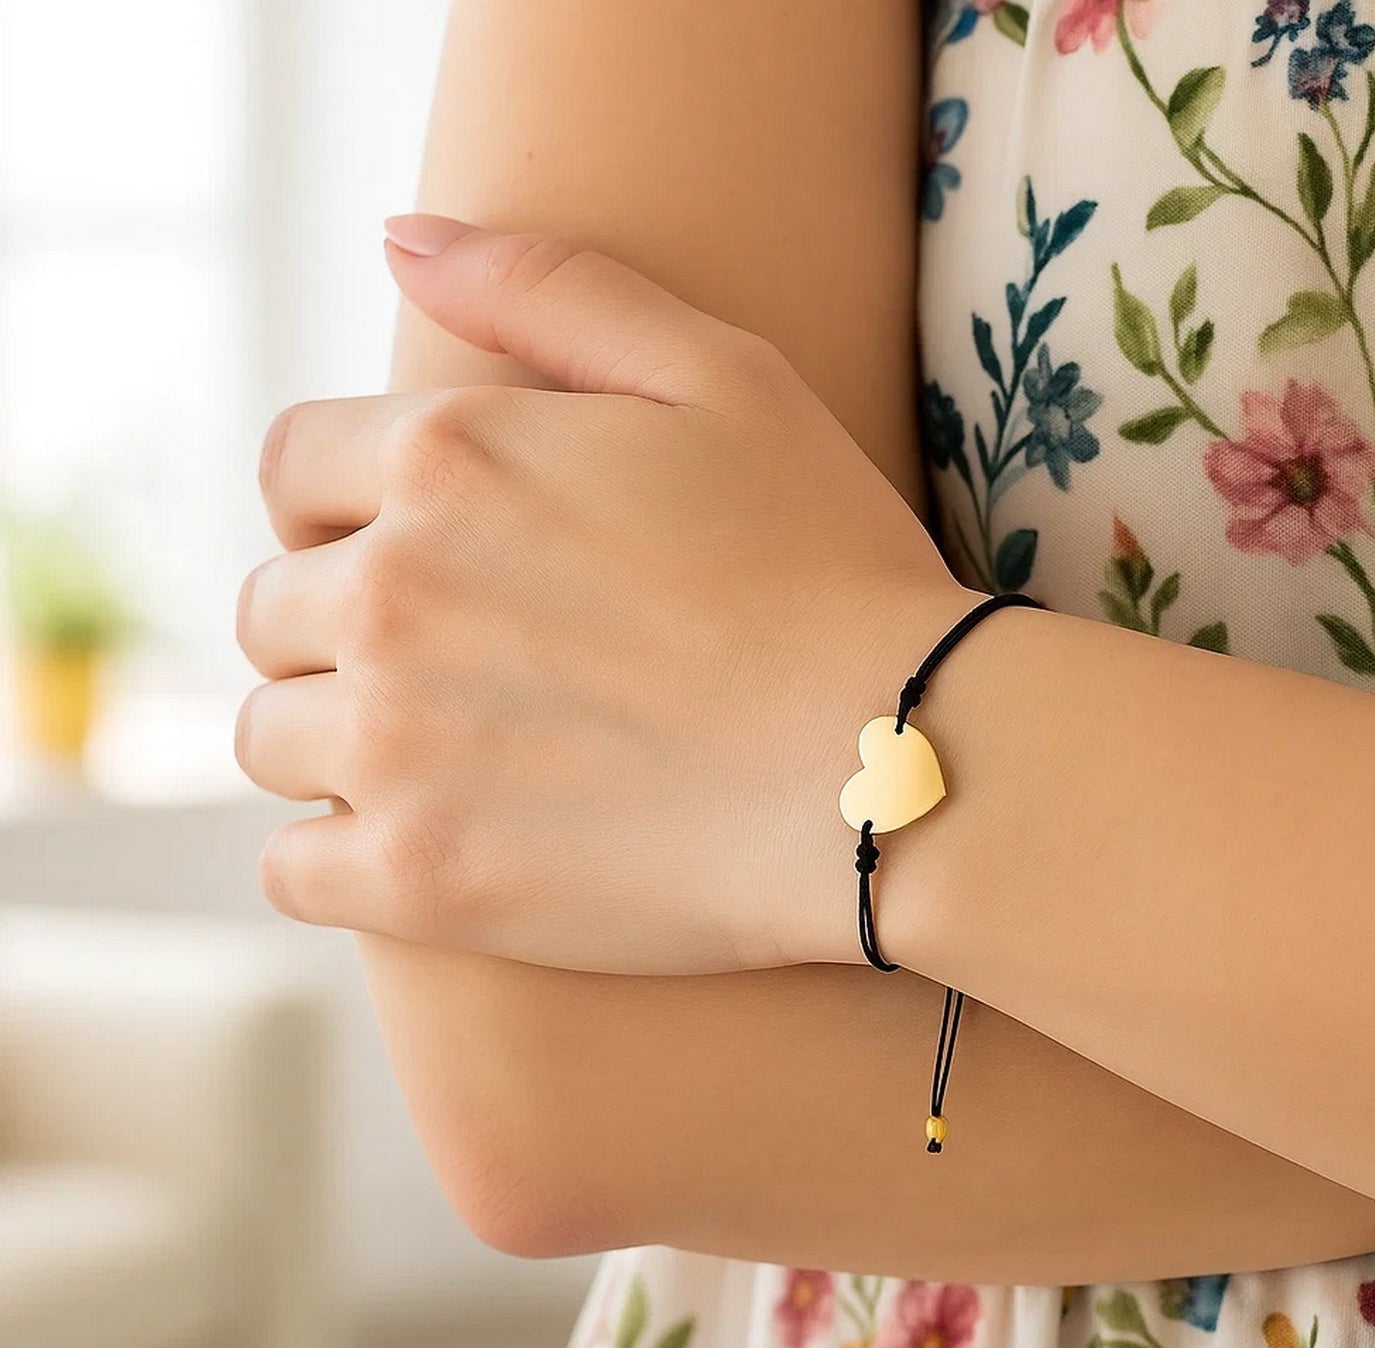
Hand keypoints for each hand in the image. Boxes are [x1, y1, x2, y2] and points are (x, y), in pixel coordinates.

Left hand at [236, 216, 969, 973]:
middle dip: (337, 627)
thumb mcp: (722, 374)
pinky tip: (424, 845)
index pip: (292, 470)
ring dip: (332, 740)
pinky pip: (291, 868)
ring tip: (444, 756)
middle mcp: (390, 590)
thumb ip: (550, 290)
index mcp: (446, 457)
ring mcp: (394, 743)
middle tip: (448, 666)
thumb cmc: (829, 567)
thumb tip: (398, 237)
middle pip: (272, 610)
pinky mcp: (420, 879)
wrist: (899, 765)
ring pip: (269, 736)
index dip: (339, 511)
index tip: (409, 554)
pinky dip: (337, 858)